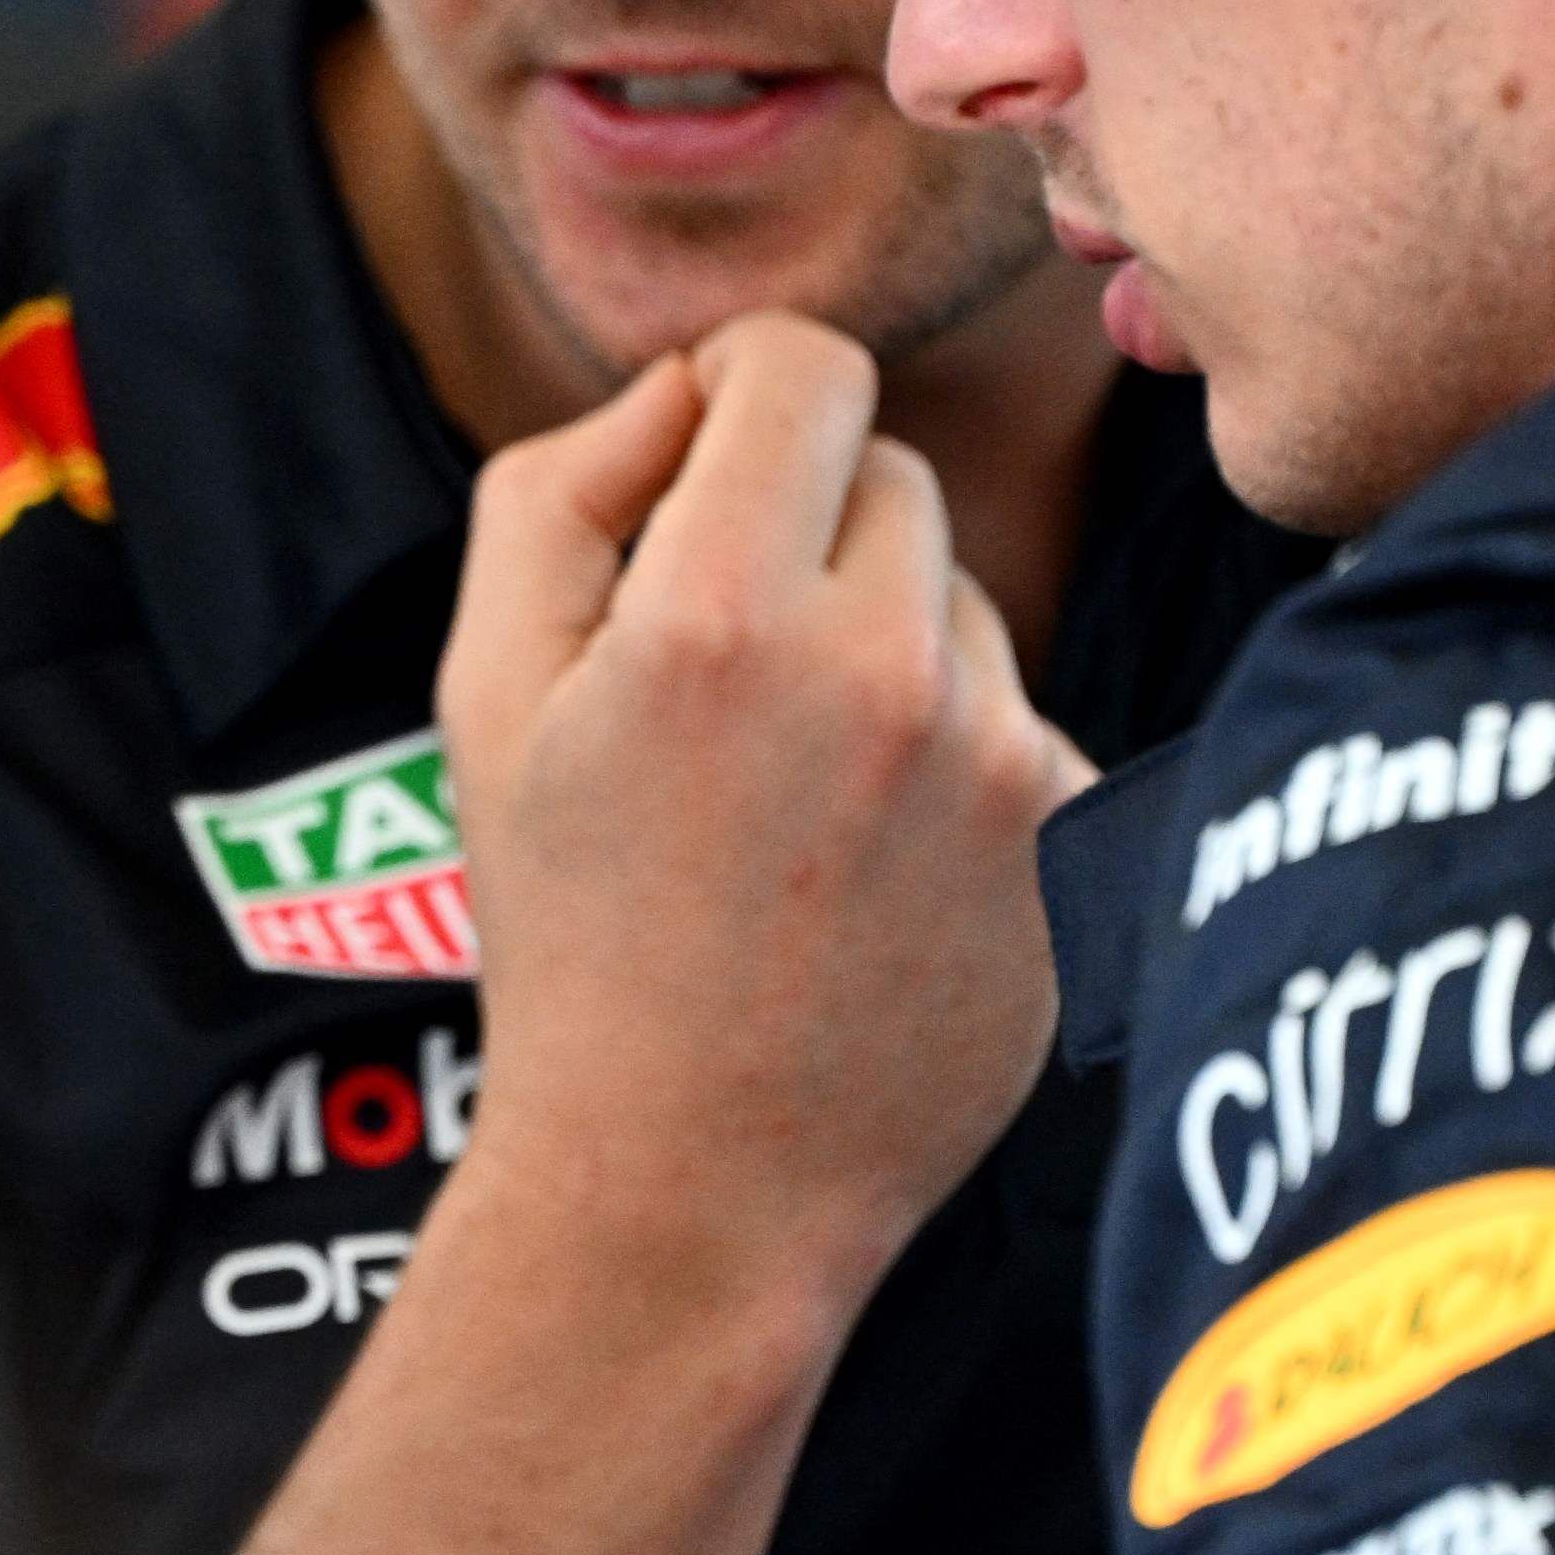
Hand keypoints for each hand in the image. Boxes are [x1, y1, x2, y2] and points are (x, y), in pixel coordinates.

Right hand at [435, 313, 1092, 1340]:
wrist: (687, 1187)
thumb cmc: (569, 930)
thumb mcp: (482, 690)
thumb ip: (559, 486)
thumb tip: (685, 393)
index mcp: (720, 611)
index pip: (805, 366)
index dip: (741, 386)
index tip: (707, 454)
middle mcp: (884, 669)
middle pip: (890, 474)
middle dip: (806, 532)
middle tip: (724, 669)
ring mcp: (998, 763)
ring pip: (963, 601)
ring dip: (887, 649)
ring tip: (794, 798)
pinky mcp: (1072, 846)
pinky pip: (1020, 721)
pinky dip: (956, 764)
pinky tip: (872, 870)